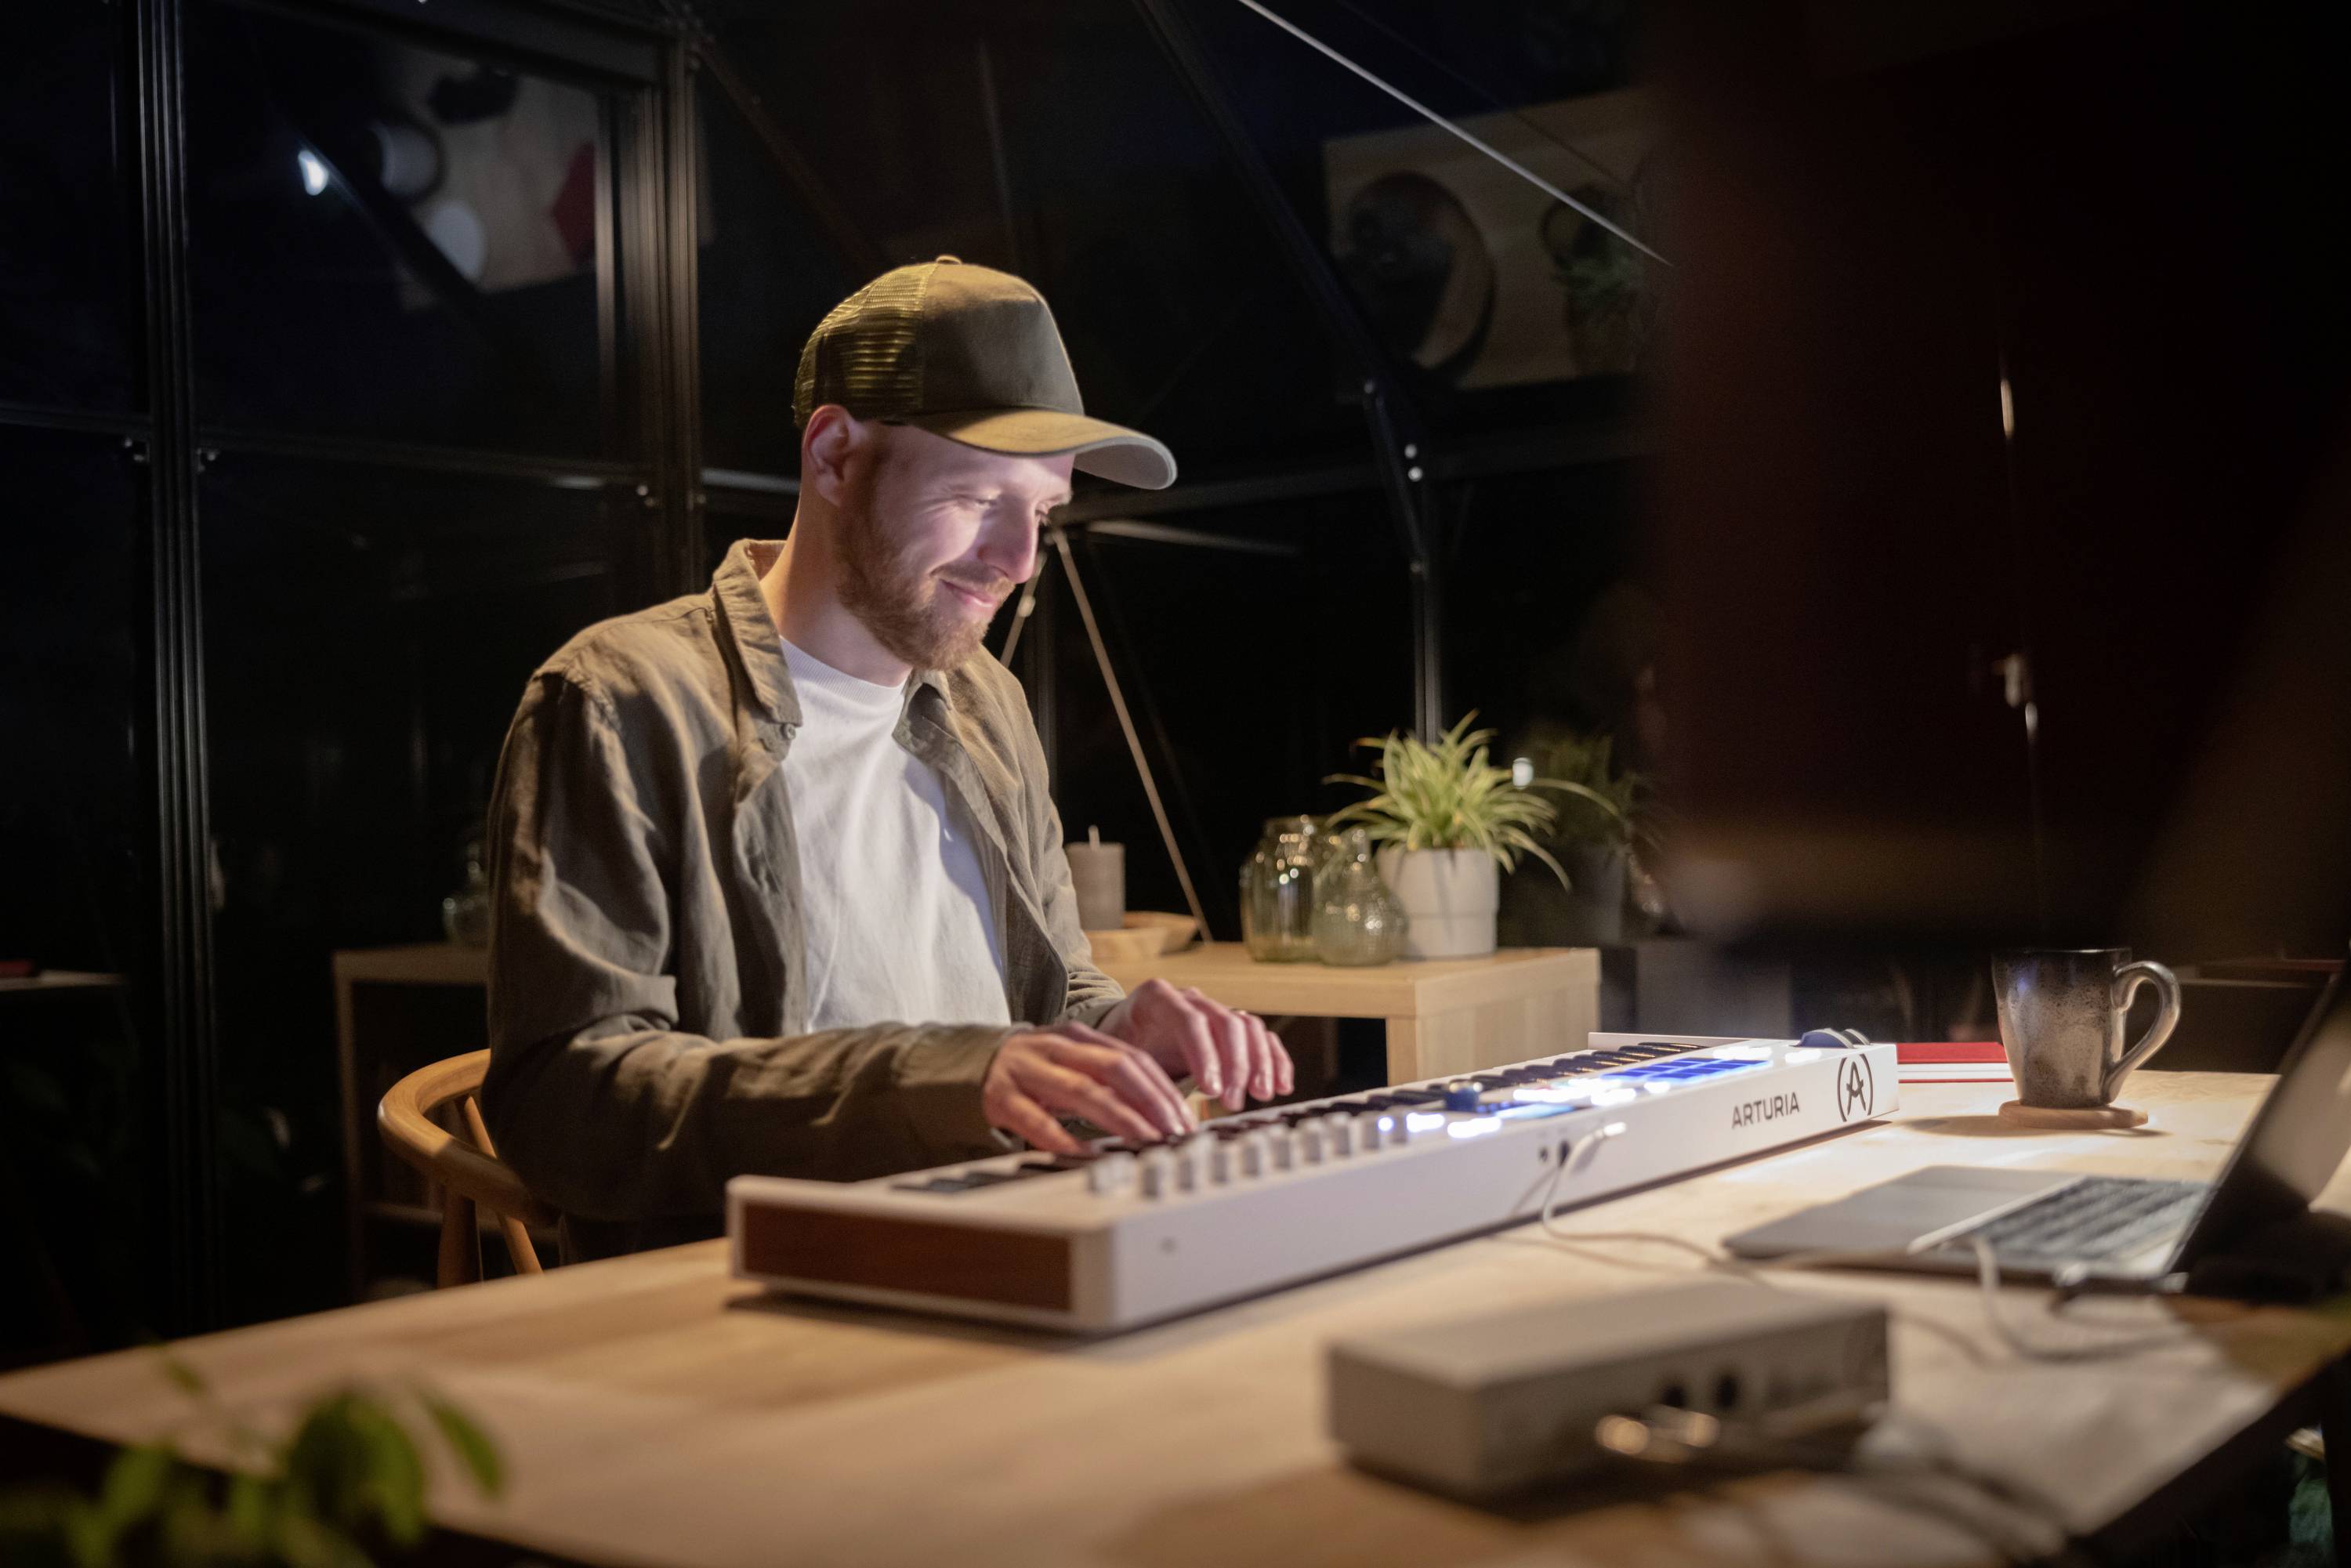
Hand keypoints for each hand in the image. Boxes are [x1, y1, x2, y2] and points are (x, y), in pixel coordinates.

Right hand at [981, 1021, 1194, 1153]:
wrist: (973, 1064)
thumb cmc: (1037, 1070)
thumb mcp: (1075, 1062)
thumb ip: (1112, 1078)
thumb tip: (1165, 1112)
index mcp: (1080, 1037)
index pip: (1133, 1058)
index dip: (1164, 1089)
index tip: (1186, 1119)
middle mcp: (1056, 1048)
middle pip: (1115, 1068)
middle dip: (1151, 1101)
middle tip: (1174, 1132)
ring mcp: (1028, 1071)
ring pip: (1082, 1091)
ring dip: (1119, 1118)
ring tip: (1145, 1141)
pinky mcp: (1002, 1097)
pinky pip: (1036, 1120)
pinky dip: (1063, 1138)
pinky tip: (1087, 1153)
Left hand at [1097, 980, 1294, 1111]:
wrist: (1120, 1035)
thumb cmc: (1116, 1050)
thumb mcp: (1114, 1058)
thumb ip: (1128, 1077)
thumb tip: (1141, 1113)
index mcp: (1156, 998)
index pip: (1190, 1020)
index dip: (1205, 1055)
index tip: (1211, 1091)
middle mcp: (1189, 998)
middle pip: (1225, 1021)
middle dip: (1235, 1064)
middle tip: (1233, 1101)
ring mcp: (1213, 1010)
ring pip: (1248, 1027)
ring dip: (1259, 1063)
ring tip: (1260, 1096)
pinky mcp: (1230, 1028)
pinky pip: (1260, 1037)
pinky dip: (1274, 1059)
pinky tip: (1281, 1086)